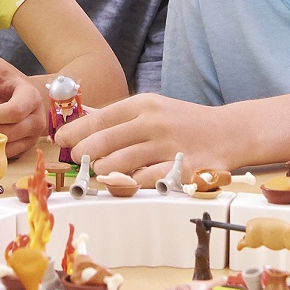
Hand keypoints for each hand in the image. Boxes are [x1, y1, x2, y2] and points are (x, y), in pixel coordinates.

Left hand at [54, 94, 229, 184]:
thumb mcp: (152, 108)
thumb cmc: (183, 122)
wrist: (228, 132)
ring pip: (120, 164)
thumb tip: (81, 119)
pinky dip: (129, 184)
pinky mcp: (181, 170)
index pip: (100, 118)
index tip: (60, 140)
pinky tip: (123, 183)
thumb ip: (119, 116)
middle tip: (77, 160)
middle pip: (105, 142)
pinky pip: (145, 181)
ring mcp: (168, 147)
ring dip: (101, 172)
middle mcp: (154, 123)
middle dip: (84, 153)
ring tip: (97, 173)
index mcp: (144, 105)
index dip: (76, 131)